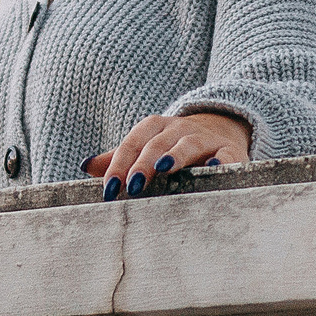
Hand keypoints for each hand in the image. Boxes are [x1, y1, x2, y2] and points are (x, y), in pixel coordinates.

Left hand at [84, 111, 251, 199]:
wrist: (221, 129)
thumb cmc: (174, 147)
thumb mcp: (147, 148)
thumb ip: (119, 159)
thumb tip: (86, 165)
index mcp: (155, 127)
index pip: (133, 142)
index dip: (119, 163)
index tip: (109, 188)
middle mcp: (179, 128)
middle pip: (157, 143)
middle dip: (143, 163)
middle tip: (133, 185)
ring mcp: (205, 137)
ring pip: (188, 143)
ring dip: (175, 155)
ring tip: (163, 169)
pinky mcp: (230, 149)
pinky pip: (227, 153)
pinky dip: (222, 160)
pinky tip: (215, 169)